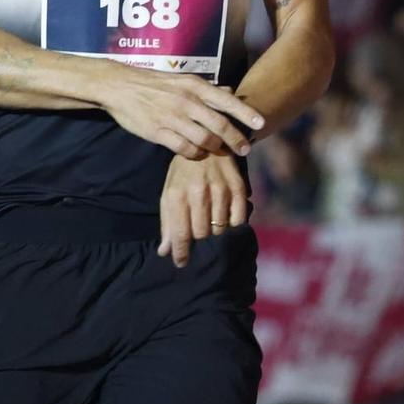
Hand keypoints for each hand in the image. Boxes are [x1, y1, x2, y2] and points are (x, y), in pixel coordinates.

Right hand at [99, 70, 265, 159]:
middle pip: (220, 125)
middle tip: (246, 149)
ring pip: (204, 140)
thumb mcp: (183, 80)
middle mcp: (186, 101)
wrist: (121, 87)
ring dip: (215, 149)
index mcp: (194, 86)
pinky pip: (184, 149)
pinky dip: (195, 154)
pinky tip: (197, 153)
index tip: (261, 124)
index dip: (246, 114)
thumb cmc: (155, 83)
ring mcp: (172, 117)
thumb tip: (231, 90)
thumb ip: (207, 89)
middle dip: (237, 140)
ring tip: (220, 152)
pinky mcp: (158, 132)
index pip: (227, 100)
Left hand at [158, 152, 249, 266]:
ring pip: (220, 229)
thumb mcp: (169, 192)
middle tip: (198, 228)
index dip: (180, 253)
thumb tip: (165, 252)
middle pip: (202, 234)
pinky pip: (238, 220)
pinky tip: (225, 213)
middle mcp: (199, 193)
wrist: (207, 141)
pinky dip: (232, 222)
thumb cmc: (184, 172)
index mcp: (177, 194)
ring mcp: (220, 190)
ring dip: (215, 228)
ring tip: (211, 216)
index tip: (181, 262)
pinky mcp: (238, 187)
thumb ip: (167, 223)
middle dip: (198, 237)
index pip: (180, 234)